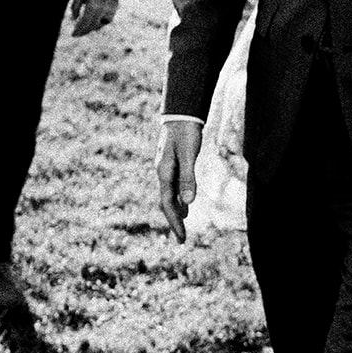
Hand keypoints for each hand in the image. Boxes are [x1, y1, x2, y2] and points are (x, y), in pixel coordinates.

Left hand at [70, 0, 118, 36]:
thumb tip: (74, 20)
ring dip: (91, 28)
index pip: (85, 22)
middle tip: (77, 34)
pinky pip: (106, 21)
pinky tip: (93, 24)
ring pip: (100, 25)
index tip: (73, 34)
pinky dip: (100, 23)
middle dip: (84, 31)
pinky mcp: (114, 10)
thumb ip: (75, 7)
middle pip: (92, 26)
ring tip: (84, 28)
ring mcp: (110, 10)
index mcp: (92, 5)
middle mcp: (102, 9)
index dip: (79, 30)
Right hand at [156, 117, 202, 243]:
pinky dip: (177, 199)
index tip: (182, 239)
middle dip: (173, 221)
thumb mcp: (189, 155)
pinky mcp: (171, 163)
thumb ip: (188, 177)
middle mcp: (162, 172)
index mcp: (164, 172)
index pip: (168, 204)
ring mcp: (165, 168)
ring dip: (175, 211)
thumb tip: (189, 202)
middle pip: (165, 202)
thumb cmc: (186, 133)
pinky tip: (184, 203)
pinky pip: (172, 187)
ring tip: (182, 225)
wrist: (181, 113)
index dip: (175, 222)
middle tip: (181, 240)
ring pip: (168, 195)